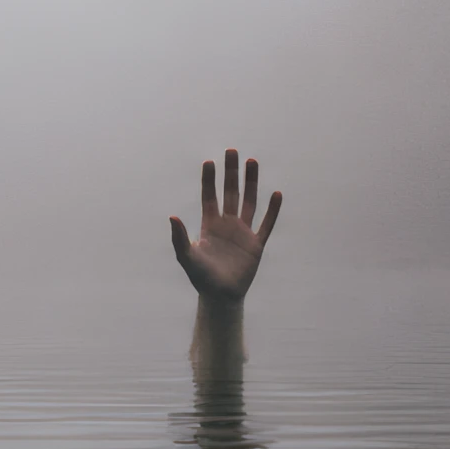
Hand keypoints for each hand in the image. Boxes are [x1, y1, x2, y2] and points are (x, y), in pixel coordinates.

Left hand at [171, 149, 280, 302]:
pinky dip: (272, 210)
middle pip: (230, 192)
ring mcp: (243, 233)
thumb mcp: (186, 257)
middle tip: (232, 151)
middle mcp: (227, 224)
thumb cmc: (201, 278)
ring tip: (253, 161)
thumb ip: (179, 238)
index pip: (209, 196)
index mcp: (209, 225)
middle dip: (231, 172)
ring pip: (249, 202)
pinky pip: (266, 224)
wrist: (221, 297)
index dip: (209, 180)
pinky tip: (277, 193)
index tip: (209, 162)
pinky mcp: (256, 245)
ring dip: (251, 182)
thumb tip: (172, 216)